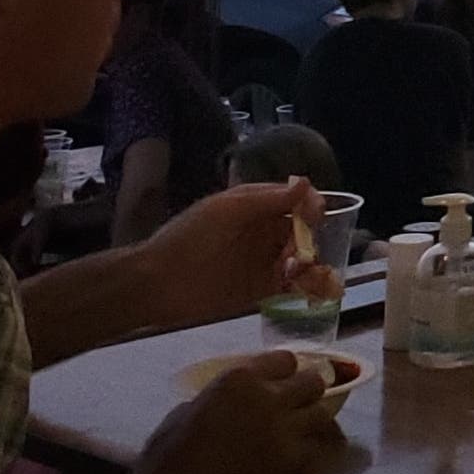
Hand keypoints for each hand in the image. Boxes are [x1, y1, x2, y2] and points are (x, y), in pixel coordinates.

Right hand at [112, 353, 335, 473]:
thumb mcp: (187, 410)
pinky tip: (303, 456)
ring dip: (315, 418)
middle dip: (308, 391)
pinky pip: (315, 447)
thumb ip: (218, 397)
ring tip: (305, 429)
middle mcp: (268, 395)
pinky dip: (313, 450)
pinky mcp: (288, 460)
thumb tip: (230, 402)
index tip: (281, 382)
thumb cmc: (165, 455)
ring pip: (322, 412)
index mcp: (239, 377)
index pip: (285, 360)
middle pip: (312, 382)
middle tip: (298, 404)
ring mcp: (282, 427)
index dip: (284, 372)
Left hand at [138, 180, 318, 327]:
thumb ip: (268, 199)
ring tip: (297, 273)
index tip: (317, 217)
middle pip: (303, 230)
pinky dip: (305, 287)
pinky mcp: (258, 291)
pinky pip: (290, 286)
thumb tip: (307, 183)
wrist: (156, 283)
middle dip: (311, 238)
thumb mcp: (228, 210)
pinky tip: (309, 290)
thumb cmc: (190, 238)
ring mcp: (262, 262)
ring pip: (301, 258)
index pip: (296, 200)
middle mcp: (263, 232)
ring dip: (311, 263)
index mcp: (256, 207)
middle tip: (300, 254)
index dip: (311, 205)